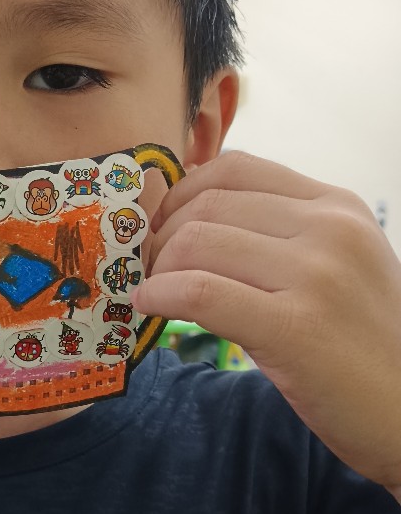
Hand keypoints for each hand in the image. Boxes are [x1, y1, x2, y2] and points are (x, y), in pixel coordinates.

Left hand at [132, 150, 400, 487]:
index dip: (181, 192)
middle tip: (149, 268)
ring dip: (157, 269)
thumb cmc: (364, 346)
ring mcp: (316, 275)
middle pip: (207, 205)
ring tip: (154, 293)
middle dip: (161, 235)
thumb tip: (189, 220)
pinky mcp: (295, 327)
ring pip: (195, 243)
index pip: (235, 167)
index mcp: (337, 207)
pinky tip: (150, 308)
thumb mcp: (339, 266)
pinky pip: (198, 292)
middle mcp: (329, 229)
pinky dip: (159, 297)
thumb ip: (280, 235)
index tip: (162, 225)